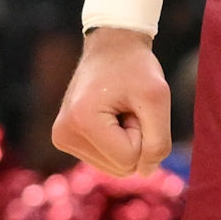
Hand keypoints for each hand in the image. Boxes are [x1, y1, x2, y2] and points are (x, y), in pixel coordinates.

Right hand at [53, 28, 172, 173]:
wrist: (111, 46)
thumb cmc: (136, 68)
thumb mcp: (158, 99)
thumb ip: (158, 142)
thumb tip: (145, 173)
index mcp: (82, 122)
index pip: (130, 159)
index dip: (143, 133)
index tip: (132, 105)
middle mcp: (64, 134)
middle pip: (121, 167)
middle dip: (134, 139)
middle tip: (126, 107)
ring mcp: (61, 139)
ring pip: (114, 167)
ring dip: (126, 141)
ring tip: (118, 110)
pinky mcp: (65, 140)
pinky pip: (105, 161)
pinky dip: (116, 142)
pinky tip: (109, 116)